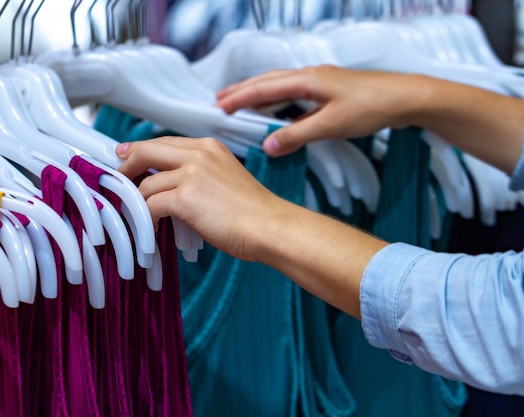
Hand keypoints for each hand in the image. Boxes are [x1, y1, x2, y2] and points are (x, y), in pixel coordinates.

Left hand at [116, 136, 292, 260]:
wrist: (270, 226)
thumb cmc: (253, 211)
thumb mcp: (225, 178)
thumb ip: (199, 174)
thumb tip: (170, 187)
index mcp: (209, 147)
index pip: (164, 142)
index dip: (141, 149)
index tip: (126, 155)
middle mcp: (199, 154)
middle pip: (147, 151)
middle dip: (127, 165)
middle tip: (118, 179)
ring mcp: (191, 174)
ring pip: (146, 184)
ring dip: (138, 203)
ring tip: (138, 216)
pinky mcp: (185, 197)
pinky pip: (150, 206)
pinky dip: (146, 219)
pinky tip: (151, 229)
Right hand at [215, 65, 419, 156]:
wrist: (406, 98)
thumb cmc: (372, 107)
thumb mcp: (330, 126)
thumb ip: (296, 135)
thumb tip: (269, 144)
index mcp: (307, 80)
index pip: (263, 88)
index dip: (239, 98)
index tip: (219, 107)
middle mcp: (310, 77)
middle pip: (267, 82)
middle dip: (242, 91)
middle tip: (220, 100)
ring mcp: (320, 83)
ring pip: (280, 86)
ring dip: (259, 95)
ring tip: (241, 104)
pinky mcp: (329, 91)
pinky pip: (294, 94)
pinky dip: (278, 102)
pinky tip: (277, 113)